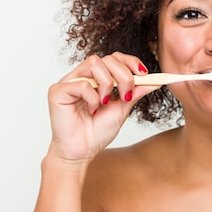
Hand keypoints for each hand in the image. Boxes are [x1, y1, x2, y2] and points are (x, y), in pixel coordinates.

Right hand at [46, 52, 159, 166]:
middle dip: (123, 75)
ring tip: (106, 102)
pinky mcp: (57, 91)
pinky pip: (81, 83)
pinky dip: (92, 97)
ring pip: (94, 63)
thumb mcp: (123, 109)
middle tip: (126, 95)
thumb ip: (135, 92)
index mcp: (97, 78)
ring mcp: (69, 82)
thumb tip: (154, 81)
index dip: (130, 62)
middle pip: (107, 58)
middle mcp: (83, 76)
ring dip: (107, 83)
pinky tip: (92, 110)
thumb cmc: (97, 132)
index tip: (144, 74)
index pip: (114, 58)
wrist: (81, 153)